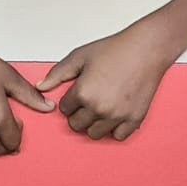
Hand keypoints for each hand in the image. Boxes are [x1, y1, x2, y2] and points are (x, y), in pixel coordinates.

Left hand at [37, 27, 167, 140]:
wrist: (146, 49)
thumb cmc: (114, 49)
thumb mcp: (80, 56)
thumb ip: (57, 73)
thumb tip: (40, 87)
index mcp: (83, 93)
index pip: (65, 110)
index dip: (70, 100)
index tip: (79, 91)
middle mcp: (99, 108)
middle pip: (77, 125)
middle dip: (79, 114)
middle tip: (89, 100)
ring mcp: (117, 116)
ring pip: (95, 134)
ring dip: (94, 123)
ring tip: (101, 106)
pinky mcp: (134, 119)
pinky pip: (118, 136)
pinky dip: (115, 128)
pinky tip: (116, 113)